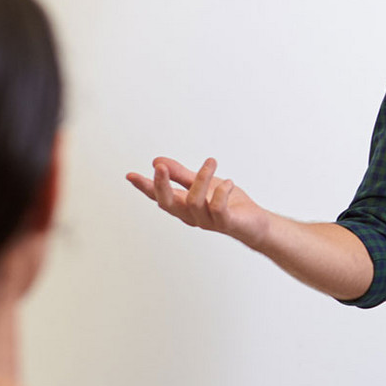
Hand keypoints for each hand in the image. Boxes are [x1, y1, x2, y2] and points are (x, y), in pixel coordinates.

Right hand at [125, 156, 270, 248]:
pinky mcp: (225, 222)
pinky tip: (228, 182)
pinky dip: (221, 192)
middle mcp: (191, 214)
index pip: (159, 196)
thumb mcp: (203, 183)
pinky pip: (218, 208)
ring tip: (211, 163)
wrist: (255, 223)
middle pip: (168, 203)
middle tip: (160, 166)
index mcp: (183, 205)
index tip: (130, 175)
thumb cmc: (229, 204)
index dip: (145, 186)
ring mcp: (207, 220)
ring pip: (194, 200)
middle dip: (162, 185)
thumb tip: (157, 161)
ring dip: (202, 178)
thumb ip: (181, 174)